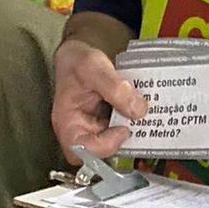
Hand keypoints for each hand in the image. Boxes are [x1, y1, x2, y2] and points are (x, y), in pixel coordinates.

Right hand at [52, 38, 147, 162]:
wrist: (78, 55)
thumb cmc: (77, 62)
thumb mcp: (94, 68)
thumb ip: (115, 88)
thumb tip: (138, 110)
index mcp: (68, 122)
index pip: (80, 151)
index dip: (104, 147)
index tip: (123, 129)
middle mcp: (80, 130)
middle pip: (101, 151)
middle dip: (122, 138)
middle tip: (136, 118)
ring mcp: (95, 128)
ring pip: (115, 142)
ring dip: (131, 130)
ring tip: (140, 110)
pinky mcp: (107, 123)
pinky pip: (122, 129)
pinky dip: (133, 121)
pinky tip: (139, 107)